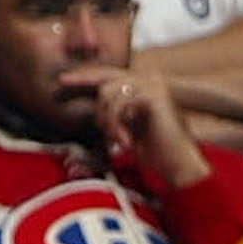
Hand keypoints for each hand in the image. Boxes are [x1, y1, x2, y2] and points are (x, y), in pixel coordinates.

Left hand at [70, 66, 211, 189]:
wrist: (181, 168)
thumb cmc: (157, 155)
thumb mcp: (128, 133)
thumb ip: (112, 119)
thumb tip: (89, 121)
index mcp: (144, 87)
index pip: (108, 76)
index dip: (84, 77)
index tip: (61, 82)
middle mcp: (150, 81)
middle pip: (105, 80)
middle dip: (93, 100)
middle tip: (92, 119)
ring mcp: (153, 86)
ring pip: (109, 92)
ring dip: (107, 119)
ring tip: (117, 140)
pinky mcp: (154, 95)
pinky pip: (119, 103)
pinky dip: (116, 124)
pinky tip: (126, 141)